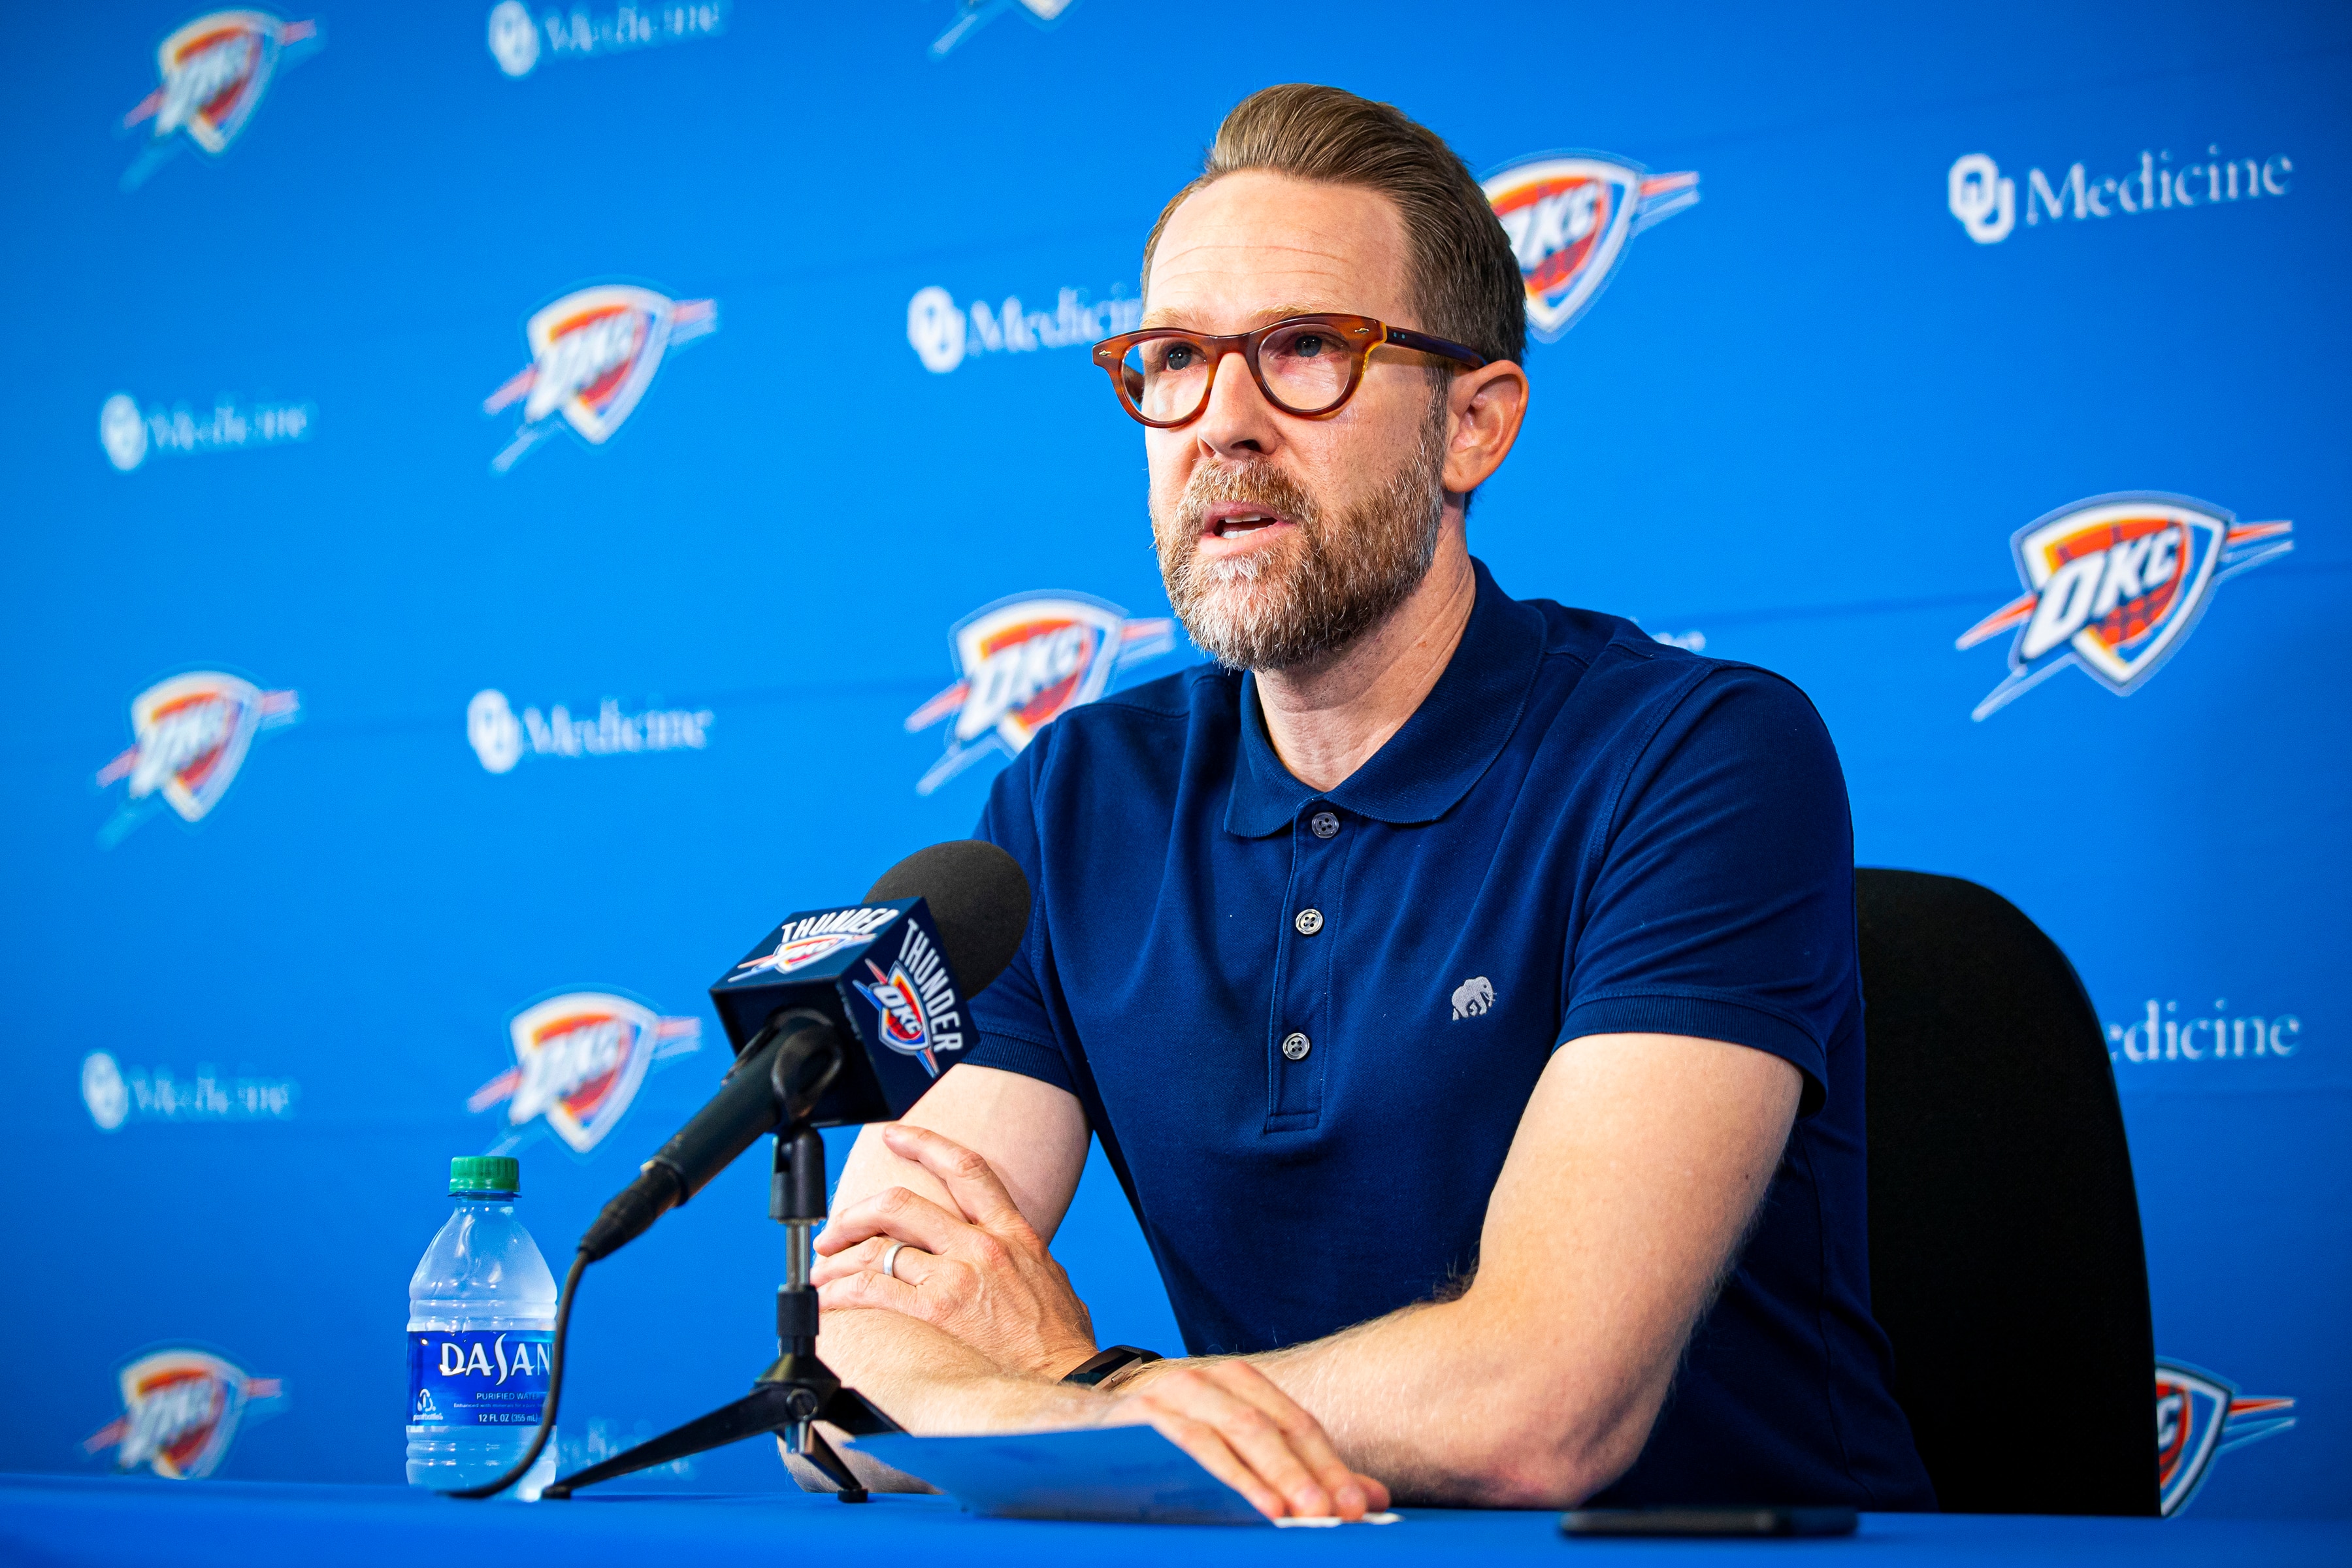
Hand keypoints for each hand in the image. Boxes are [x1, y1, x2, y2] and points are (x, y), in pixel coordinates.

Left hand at [813, 1123, 1099, 1379]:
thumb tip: (999, 1252)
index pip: (965, 1168)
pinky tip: (829, 1300)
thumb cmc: (1060, 1337)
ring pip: (879, 1247)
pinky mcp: (938, 1311)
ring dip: (840, 1258)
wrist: (1069, 1376)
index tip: (894, 1136)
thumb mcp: (1048, 1275)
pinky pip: (873, 1289)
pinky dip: (842, 1292)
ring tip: (822, 1272)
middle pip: (901, 1204)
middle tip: (834, 1229)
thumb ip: (1015, 1254)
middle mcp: (982, 1245)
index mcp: (1012, 1230)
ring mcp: (958, 1276)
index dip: (924, 1143)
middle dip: (855, 1213)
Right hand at [1103, 1360, 1390, 1520]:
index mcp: (1236, 1383)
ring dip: (1276, 1476)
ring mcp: (1171, 1394)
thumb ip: (1294, 1471)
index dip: (1332, 1464)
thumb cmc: (1155, 1445)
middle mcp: (1208, 1379)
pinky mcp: (1139, 1416)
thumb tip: (1369, 1499)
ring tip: (1304, 1513)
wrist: (1064, 1427)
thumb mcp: (1225, 1451)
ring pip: (1237, 1433)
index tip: (1362, 1505)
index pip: (1297, 1423)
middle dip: (1312, 1472)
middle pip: (1273, 1427)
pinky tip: (1252, 1505)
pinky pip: (1191, 1446)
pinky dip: (1226, 1477)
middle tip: (1341, 1513)